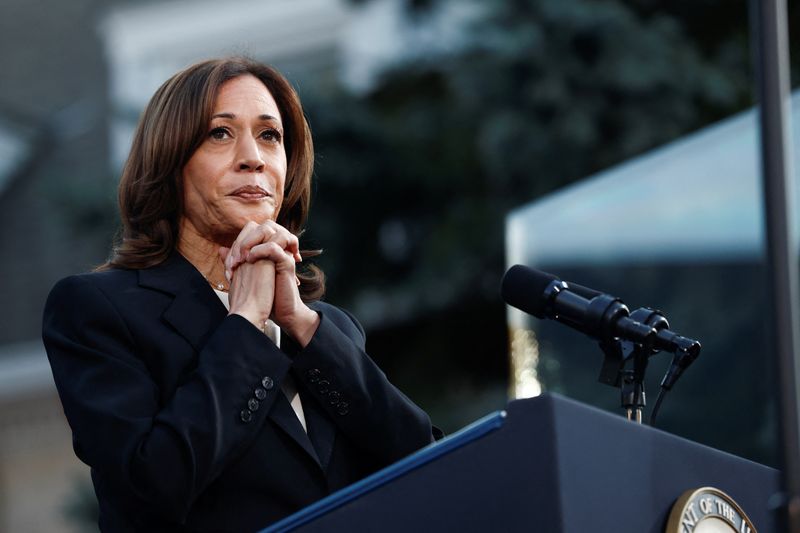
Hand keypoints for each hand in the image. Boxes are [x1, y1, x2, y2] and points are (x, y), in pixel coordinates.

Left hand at [222, 221, 318, 345]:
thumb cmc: (265, 297)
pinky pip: (274, 247)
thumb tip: (221, 250)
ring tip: (243, 259)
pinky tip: (250, 260)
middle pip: (263, 225)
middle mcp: (278, 247)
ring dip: (251, 241)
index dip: (238, 242)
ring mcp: (284, 253)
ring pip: (269, 229)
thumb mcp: (245, 274)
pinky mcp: (287, 262)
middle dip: (244, 239)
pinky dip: (259, 250)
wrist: (280, 313)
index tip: (230, 264)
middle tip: (235, 260)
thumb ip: (235, 260)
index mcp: (269, 248)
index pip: (253, 230)